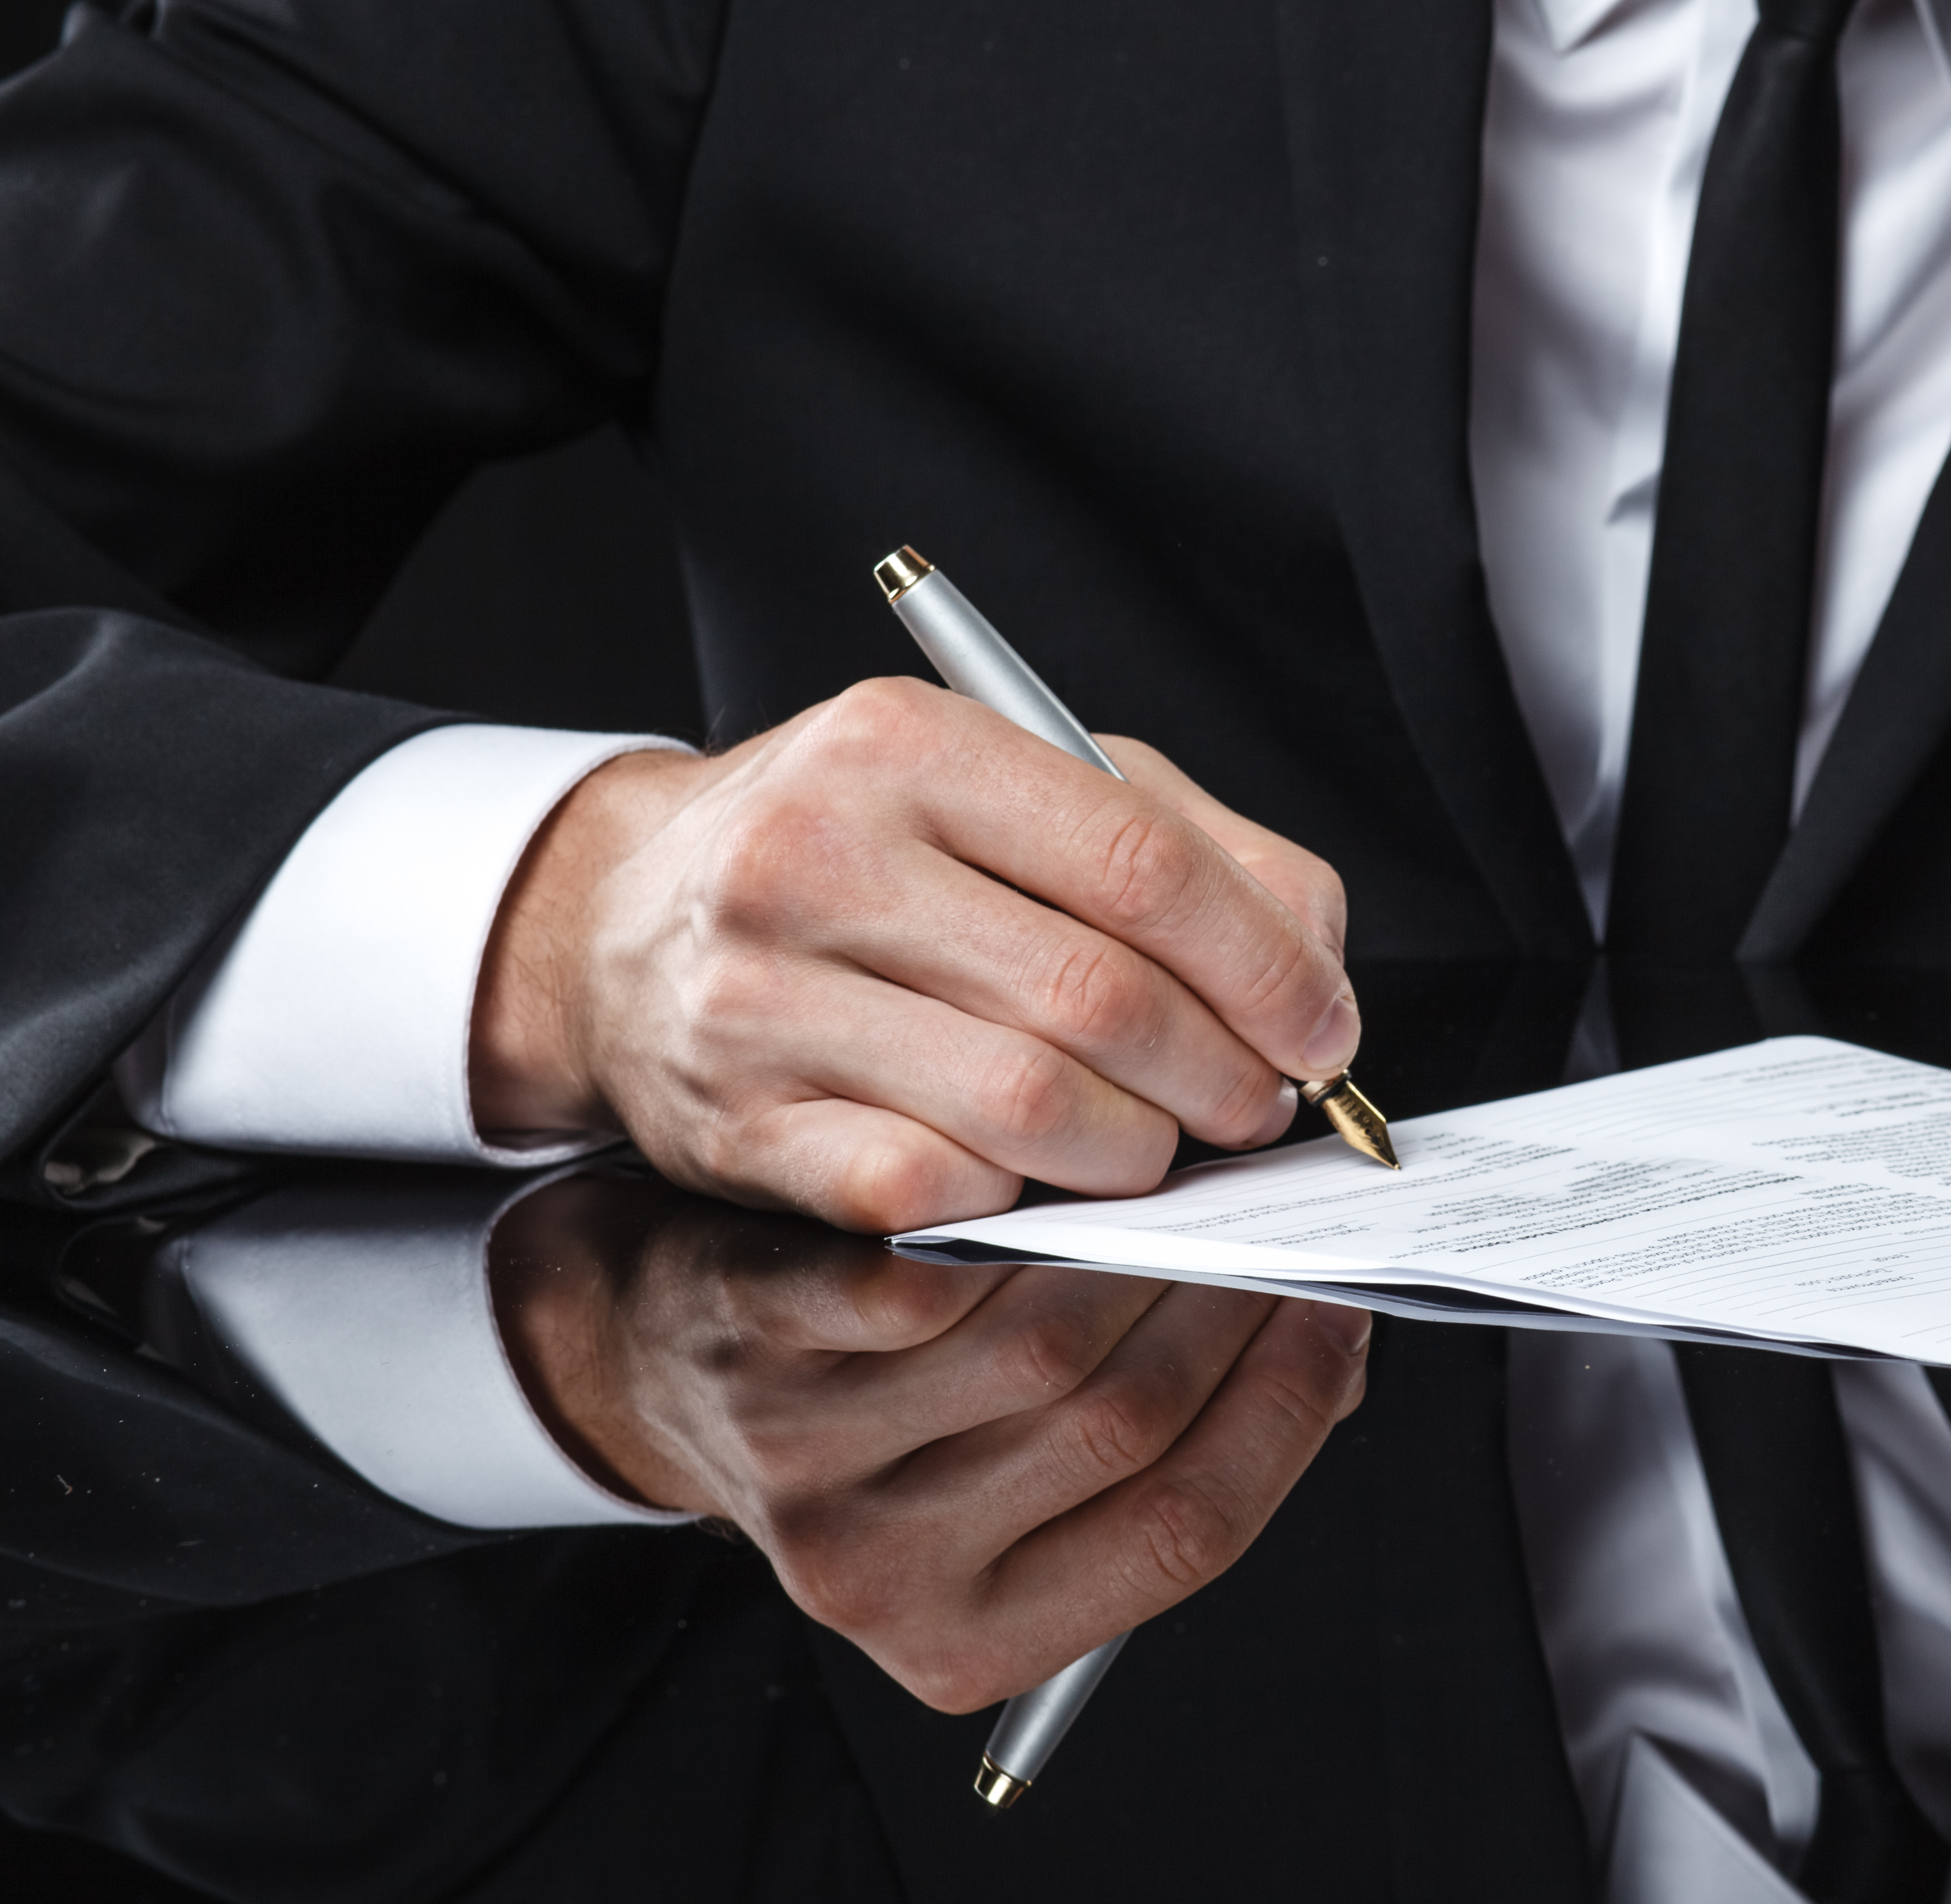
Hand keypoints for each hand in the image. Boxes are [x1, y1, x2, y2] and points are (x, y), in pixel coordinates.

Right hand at [470, 679, 1359, 1230]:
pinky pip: (925, 1193)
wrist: (626, 924)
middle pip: (1099, 998)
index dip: (1265, 969)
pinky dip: (1012, 1207)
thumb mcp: (1024, 790)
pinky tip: (1037, 1190)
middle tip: (1256, 1109)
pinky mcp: (733, 1123)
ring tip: (1161, 1150)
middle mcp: (815, 853)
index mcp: (907, 743)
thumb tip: (1317, 975)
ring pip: (1028, 1108)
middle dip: (1219, 1077)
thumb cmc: (871, 853)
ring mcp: (760, 996)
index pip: (1144, 866)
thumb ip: (1196, 853)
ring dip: (1136, 1153)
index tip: (1324, 1034)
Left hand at [490, 1174, 1372, 1707]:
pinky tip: (1064, 1154)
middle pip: (1120, 1422)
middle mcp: (882, 1576)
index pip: (1189, 1527)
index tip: (1340, 1300)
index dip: (1288, 1403)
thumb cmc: (870, 1405)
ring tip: (1193, 1168)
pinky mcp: (747, 1339)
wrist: (647, 1356)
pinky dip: (1005, 1201)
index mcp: (972, 1640)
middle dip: (1228, 1295)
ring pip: (1032, 1337)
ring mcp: (801, 1463)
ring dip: (1137, 1236)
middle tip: (1279, 1206)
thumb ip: (1167, 1436)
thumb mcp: (1006, 1476)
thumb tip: (1331, 1348)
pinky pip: (913, 1265)